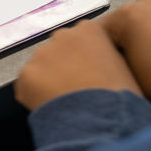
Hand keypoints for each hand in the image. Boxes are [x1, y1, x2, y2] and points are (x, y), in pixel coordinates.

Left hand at [15, 20, 142, 110]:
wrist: (102, 120)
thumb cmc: (118, 97)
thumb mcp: (123, 68)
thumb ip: (106, 58)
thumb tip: (100, 67)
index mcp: (89, 30)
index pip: (80, 39)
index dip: (83, 60)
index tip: (87, 73)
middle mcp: (62, 36)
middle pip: (58, 51)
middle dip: (64, 68)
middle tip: (75, 90)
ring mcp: (42, 54)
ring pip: (42, 68)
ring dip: (49, 82)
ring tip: (65, 102)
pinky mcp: (26, 75)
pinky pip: (27, 86)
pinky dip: (35, 98)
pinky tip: (52, 108)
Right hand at [100, 0, 150, 105]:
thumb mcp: (126, 78)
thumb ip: (108, 64)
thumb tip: (103, 65)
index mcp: (125, 15)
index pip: (98, 32)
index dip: (99, 53)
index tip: (104, 65)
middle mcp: (145, 2)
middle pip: (123, 24)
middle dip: (124, 43)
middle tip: (130, 67)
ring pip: (145, 20)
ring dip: (145, 36)